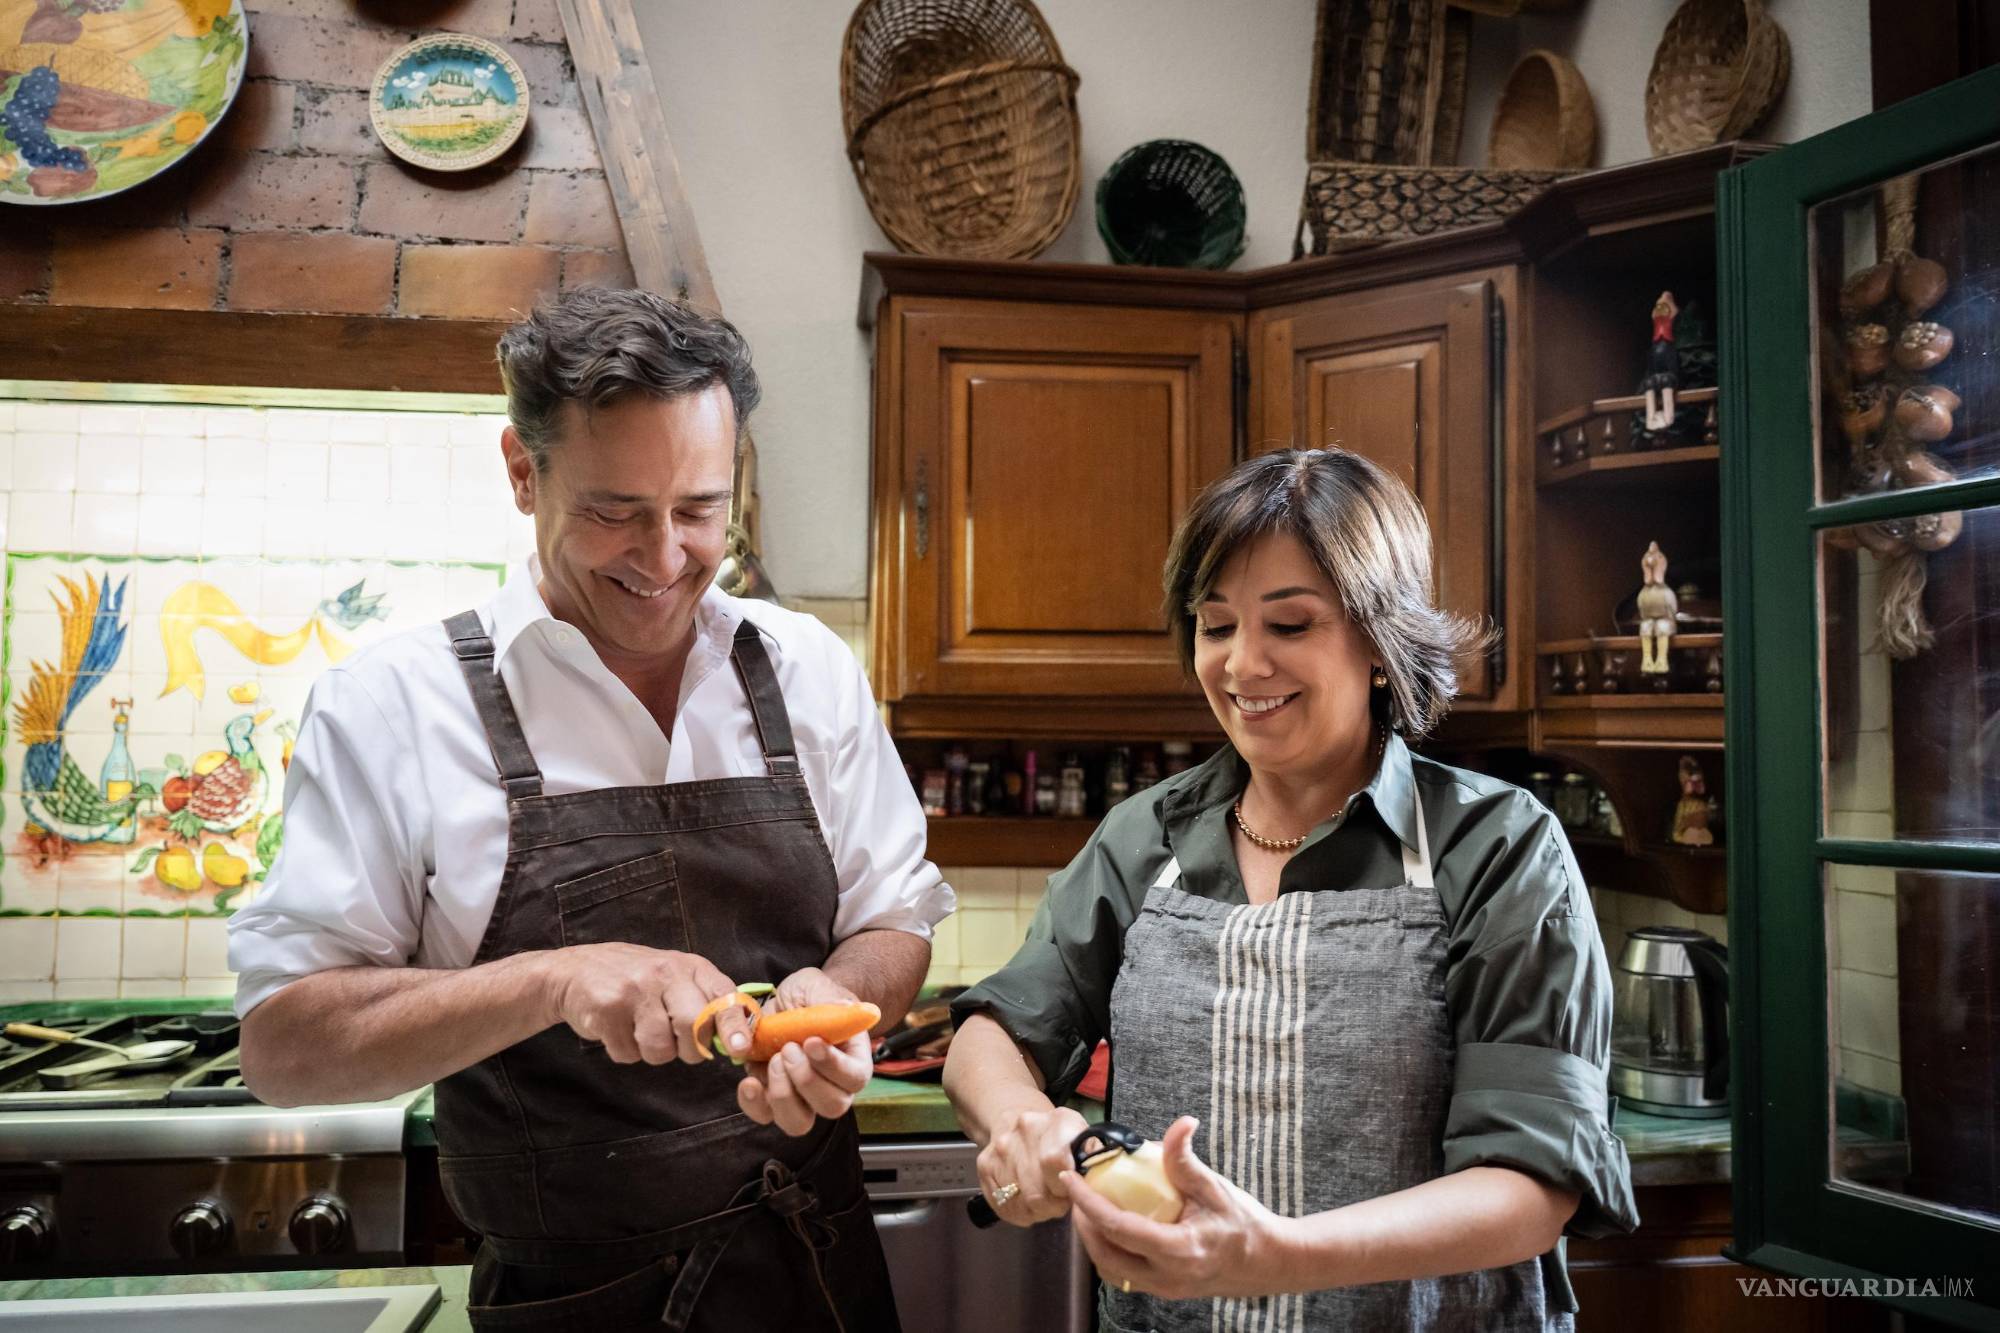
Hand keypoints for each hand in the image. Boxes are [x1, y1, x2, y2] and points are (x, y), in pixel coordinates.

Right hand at [546, 943, 752, 1065]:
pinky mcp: (607, 1008)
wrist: (575, 969)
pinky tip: (617, 1029)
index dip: (734, 1026)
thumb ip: (707, 1003)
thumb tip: (739, 1041)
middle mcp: (665, 973)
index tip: (740, 1049)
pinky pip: (628, 1053)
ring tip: (640, 1030)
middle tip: (676, 1043)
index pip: (723, 996)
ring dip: (652, 1052)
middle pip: (693, 1026)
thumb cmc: (638, 980)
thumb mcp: (678, 978)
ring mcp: (635, 989)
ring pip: (659, 1049)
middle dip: (689, 1049)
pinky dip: (624, 1050)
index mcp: (691, 966)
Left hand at [735, 967, 874, 1136]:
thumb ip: (831, 999)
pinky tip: (749, 1081)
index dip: (834, 1066)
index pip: (855, 1078)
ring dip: (783, 1094)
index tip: (811, 1042)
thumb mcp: (818, 988)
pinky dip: (754, 1103)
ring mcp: (802, 1098)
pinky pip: (765, 1116)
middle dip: (806, 1079)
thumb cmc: (809, 996)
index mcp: (852, 1060)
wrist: (783, 1004)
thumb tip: (847, 1008)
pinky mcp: (772, 1100)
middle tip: (788, 1049)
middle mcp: (832, 1087)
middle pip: (832, 1106)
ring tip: (773, 1060)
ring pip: (799, 1122)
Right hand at [976, 1104, 1089, 1226]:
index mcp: (1059, 1121)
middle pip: (1037, 1189)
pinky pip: (1002, 1204)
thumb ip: (1094, 1161)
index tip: (1071, 1192)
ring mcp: (1002, 1148)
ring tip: (1045, 1203)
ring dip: (1036, 1211)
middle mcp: (1026, 1130)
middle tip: (1060, 1202)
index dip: (1065, 1186)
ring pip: (1020, 1201)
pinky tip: (1027, 1206)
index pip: (1056, 1160)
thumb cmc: (1060, 1138)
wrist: (1017, 1120)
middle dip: (1053, 1205)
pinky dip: (1018, 1213)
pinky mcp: (985, 1165)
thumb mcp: (1085, 1141)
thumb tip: (1096, 1187)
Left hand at [1064, 1116, 1292, 1300]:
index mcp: (1179, 1250)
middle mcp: (1168, 1277)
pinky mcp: (1166, 1291)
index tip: (1070, 1179)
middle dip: (1083, 1224)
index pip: (1118, 1228)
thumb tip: (1182, 1122)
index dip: (1088, 1203)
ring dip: (1094, 1242)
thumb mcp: (1215, 1188)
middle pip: (1105, 1255)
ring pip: (1111, 1271)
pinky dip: (1110, 1252)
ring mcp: (1165, 1289)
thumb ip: (1187, 1159)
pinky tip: (1113, 1228)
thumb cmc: (1244, 1223)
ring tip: (1090, 1210)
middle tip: (1077, 1192)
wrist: (1268, 1262)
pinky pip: (1125, 1276)